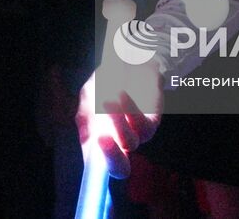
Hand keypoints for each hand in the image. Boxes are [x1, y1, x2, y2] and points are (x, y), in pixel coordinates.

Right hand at [76, 63, 162, 178]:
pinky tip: (122, 95)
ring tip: (108, 100)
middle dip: (111, 157)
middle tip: (101, 139)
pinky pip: (143, 127)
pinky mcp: (152, 123)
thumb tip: (88, 139)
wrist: (132, 60)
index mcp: (101, 143)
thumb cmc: (108, 81)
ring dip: (117, 123)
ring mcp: (137, 135)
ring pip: (129, 142)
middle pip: (119, 169)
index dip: (95, 178)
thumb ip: (86, 116)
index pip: (99, 170)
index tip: (90, 173)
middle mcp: (119, 144)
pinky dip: (130, 111)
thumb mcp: (89, 95)